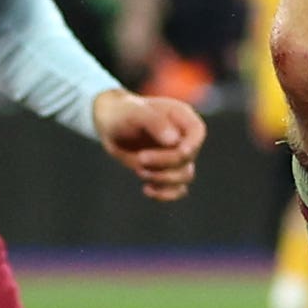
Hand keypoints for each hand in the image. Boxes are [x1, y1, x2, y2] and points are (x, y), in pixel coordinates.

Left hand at [91, 90, 206, 200]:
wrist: (110, 125)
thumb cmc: (123, 113)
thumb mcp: (135, 113)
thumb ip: (155, 122)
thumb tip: (174, 141)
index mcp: (181, 117)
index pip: (197, 132)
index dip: (192, 145)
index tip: (180, 152)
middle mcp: (183, 137)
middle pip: (188, 158)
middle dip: (165, 163)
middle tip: (141, 158)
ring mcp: (176, 155)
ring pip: (185, 176)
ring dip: (163, 178)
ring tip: (139, 170)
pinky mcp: (166, 171)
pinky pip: (178, 189)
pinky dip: (165, 194)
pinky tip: (147, 189)